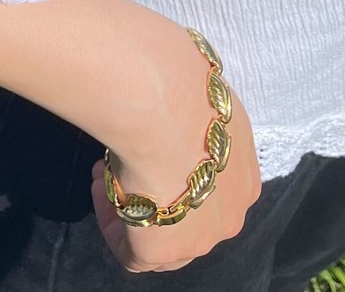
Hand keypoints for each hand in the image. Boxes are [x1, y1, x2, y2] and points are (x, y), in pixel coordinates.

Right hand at [88, 83, 262, 272]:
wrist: (170, 109)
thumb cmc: (186, 92)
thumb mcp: (204, 101)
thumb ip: (197, 118)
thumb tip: (179, 103)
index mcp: (245, 179)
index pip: (211, 190)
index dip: (175, 171)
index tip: (148, 147)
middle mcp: (230, 215)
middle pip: (187, 217)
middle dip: (153, 191)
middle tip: (123, 164)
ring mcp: (199, 240)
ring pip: (160, 236)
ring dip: (131, 206)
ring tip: (104, 172)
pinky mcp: (162, 252)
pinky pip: (131, 251)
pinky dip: (112, 222)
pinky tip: (100, 186)